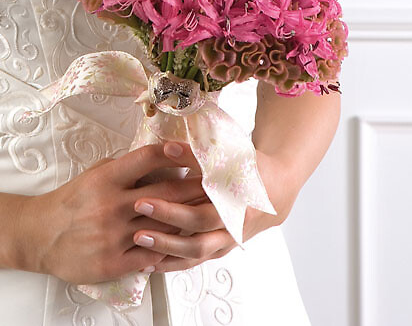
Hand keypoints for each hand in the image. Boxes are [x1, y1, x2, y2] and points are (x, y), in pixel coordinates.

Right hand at [16, 143, 205, 284]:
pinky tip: (185, 242)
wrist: (41, 235)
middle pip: (166, 194)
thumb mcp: (96, 174)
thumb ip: (126, 168)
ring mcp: (114, 236)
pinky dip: (170, 248)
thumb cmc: (73, 200)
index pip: (147, 158)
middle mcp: (112, 205)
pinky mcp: (113, 262)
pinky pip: (152, 255)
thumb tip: (162, 160)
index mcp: (107, 179)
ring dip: (189, 219)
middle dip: (196, 188)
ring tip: (211, 213)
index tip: (193, 150)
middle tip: (218, 184)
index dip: (174, 152)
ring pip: (165, 226)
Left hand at [131, 142, 299, 272]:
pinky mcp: (221, 249)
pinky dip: (173, 263)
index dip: (170, 211)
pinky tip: (150, 262)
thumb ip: (195, 155)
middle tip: (135, 227)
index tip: (142, 201)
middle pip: (196, 242)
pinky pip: (195, 262)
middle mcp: (232, 230)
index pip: (199, 215)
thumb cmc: (250, 169)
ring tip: (137, 248)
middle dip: (163, 235)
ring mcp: (227, 243)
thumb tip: (167, 148)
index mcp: (236, 206)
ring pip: (195, 257)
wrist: (276, 187)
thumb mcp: (228, 158)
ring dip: (166, 255)